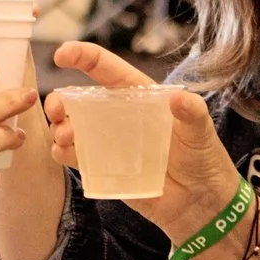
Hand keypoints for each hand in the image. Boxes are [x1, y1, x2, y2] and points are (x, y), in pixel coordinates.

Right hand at [41, 42, 240, 242]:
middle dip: (60, 99)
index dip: (83, 57)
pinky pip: (77, 157)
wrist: (202, 203)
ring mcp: (109, 143)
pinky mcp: (105, 169)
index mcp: (139, 97)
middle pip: (79, 99)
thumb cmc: (204, 159)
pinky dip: (63, 152)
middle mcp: (119, 117)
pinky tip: (63, 152)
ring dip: (59, 127)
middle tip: (56, 109)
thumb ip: (192, 112)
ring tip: (65, 136)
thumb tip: (178, 98)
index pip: (107, 70)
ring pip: (71, 127)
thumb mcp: (202, 131)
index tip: (62, 55)